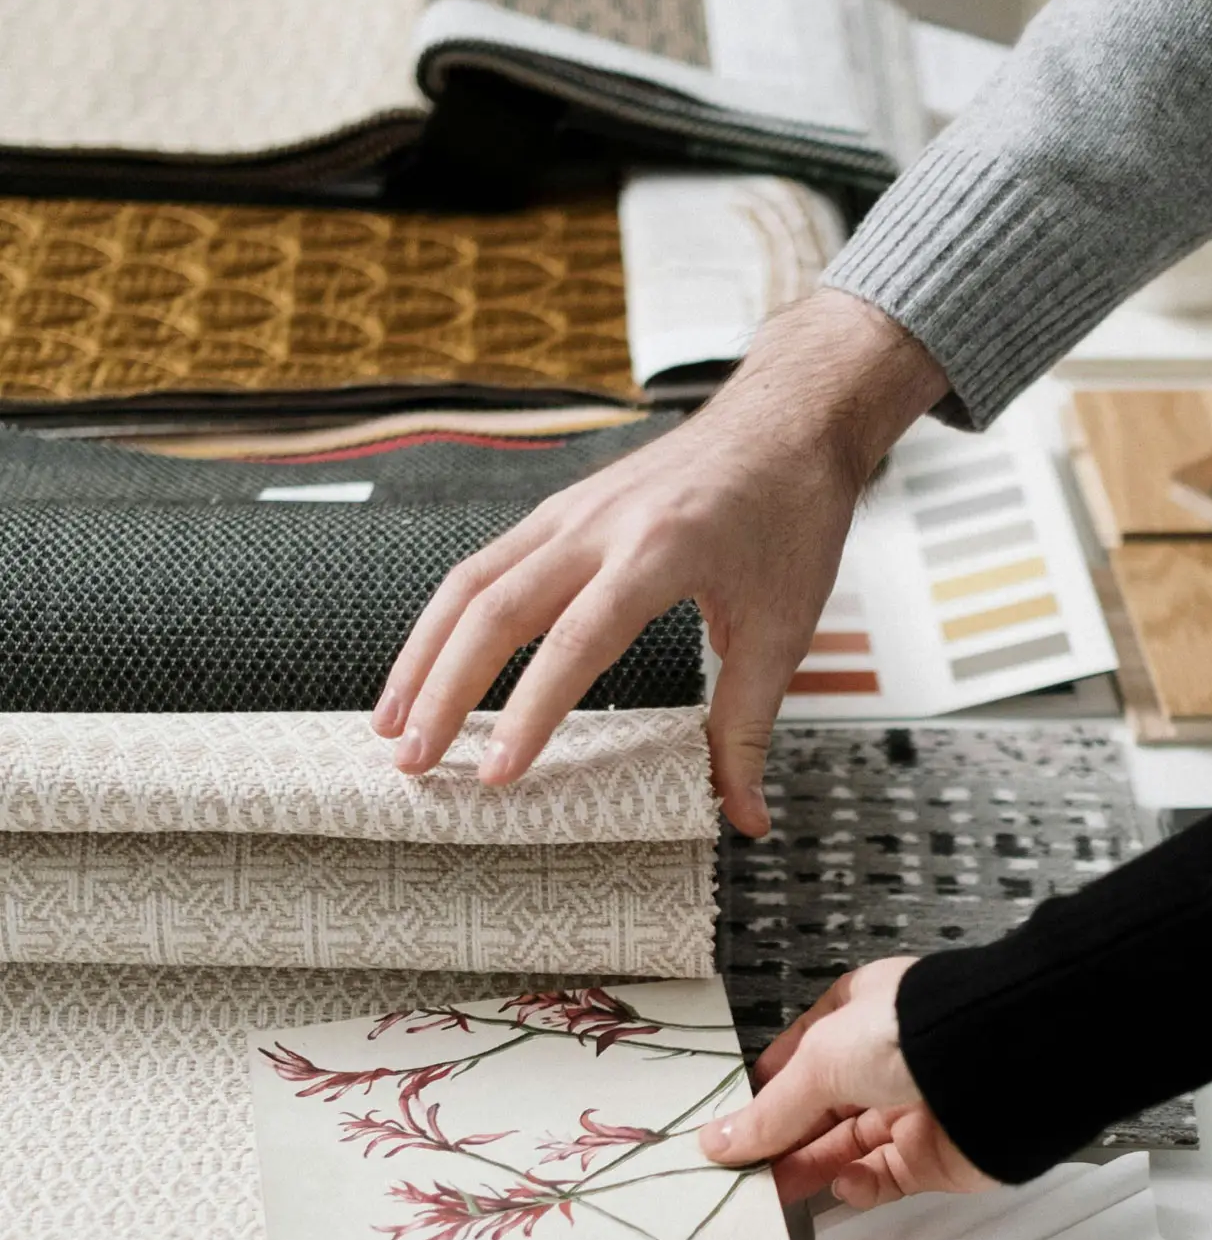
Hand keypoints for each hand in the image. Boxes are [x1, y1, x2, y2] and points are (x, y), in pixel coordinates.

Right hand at [371, 290, 946, 833]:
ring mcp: (571, 510)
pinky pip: (486, 565)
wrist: (786, 420)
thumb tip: (745, 819)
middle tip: (414, 764)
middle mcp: (600, 524)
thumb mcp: (785, 626)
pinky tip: (428, 669)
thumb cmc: (791, 516)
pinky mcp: (560, 509)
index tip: (498, 774)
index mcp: (660, 550)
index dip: (532, 711)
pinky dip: (446, 622)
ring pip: (472, 583)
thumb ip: (750, 725)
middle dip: (445, 692)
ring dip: (424, 657)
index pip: (578, 640)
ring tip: (392, 727)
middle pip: (496, 610)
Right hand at [699, 957, 996, 1207]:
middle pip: (820, 1105)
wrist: (995, 1067)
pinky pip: (884, 1177)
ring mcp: (909, 1106)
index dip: (768, 1085)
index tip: (732, 1120)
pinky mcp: (932, 1154)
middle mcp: (884, 1057)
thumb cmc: (906, 1034)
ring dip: (809, 1168)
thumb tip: (718, 1142)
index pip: (803, 1051)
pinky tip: (844, 1184)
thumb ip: (771, 1110)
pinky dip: (860, 1186)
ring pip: (845, 1146)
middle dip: (782, 1137)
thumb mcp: (820, 1061)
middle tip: (740, 1171)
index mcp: (858, 1012)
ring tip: (772, 1191)